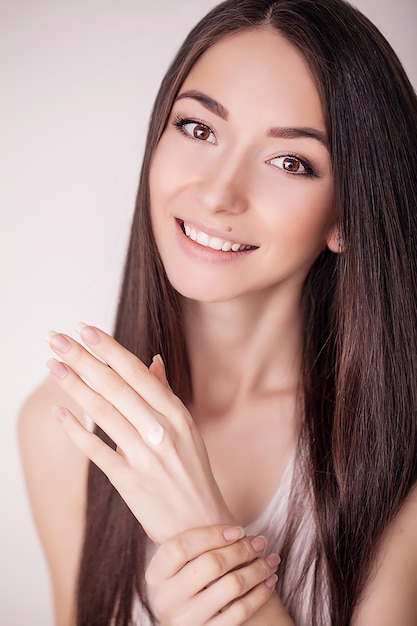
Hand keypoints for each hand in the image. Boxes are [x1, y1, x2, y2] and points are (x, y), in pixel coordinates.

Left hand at [46, 324, 233, 543]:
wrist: (201, 525)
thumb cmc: (192, 472)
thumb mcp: (187, 428)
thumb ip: (165, 394)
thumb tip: (153, 360)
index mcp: (176, 413)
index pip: (137, 372)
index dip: (109, 349)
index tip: (84, 329)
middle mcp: (161, 430)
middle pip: (115, 386)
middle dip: (83, 359)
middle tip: (56, 338)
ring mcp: (145, 456)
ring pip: (103, 412)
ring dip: (74, 386)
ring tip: (53, 366)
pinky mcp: (129, 482)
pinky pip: (96, 451)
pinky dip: (75, 431)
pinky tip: (59, 413)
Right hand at [145, 524, 279, 625]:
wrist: (188, 625)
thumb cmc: (191, 583)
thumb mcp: (180, 566)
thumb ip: (192, 544)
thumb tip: (212, 497)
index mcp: (156, 574)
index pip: (180, 546)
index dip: (211, 534)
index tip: (239, 528)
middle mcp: (166, 598)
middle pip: (210, 564)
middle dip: (242, 549)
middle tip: (261, 540)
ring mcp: (185, 621)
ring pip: (230, 587)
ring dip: (257, 569)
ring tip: (271, 558)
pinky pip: (240, 612)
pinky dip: (260, 593)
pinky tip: (270, 580)